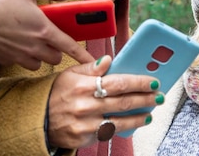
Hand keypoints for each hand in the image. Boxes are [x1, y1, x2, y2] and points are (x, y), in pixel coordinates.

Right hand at [0, 0, 93, 68]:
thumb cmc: (1, 0)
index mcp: (44, 29)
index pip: (69, 46)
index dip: (82, 55)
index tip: (92, 62)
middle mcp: (35, 46)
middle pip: (56, 57)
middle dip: (57, 49)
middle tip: (51, 37)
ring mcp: (20, 55)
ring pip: (40, 63)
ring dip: (41, 55)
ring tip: (34, 41)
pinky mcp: (7, 60)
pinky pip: (22, 63)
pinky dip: (25, 57)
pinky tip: (18, 44)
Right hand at [47, 55, 162, 148]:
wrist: (39, 119)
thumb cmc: (58, 93)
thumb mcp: (70, 74)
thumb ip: (92, 68)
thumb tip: (110, 59)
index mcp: (84, 85)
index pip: (118, 82)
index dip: (138, 82)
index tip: (153, 81)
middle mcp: (86, 105)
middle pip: (123, 101)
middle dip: (146, 99)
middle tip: (159, 96)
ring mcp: (85, 123)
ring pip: (120, 120)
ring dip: (140, 116)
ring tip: (151, 111)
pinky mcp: (84, 137)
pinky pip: (109, 132)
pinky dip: (125, 127)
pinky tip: (135, 122)